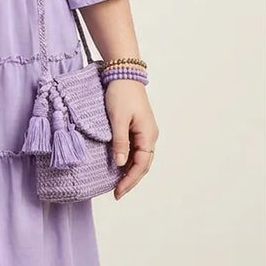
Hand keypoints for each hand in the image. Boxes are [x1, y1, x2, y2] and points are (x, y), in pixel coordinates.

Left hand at [104, 80, 159, 199]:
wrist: (123, 72)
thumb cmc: (120, 94)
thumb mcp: (117, 119)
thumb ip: (119, 142)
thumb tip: (119, 164)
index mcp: (148, 135)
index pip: (141, 166)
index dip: (130, 181)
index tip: (117, 193)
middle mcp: (149, 135)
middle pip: (142, 165)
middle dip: (130, 180)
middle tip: (116, 193)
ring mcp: (144, 131)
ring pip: (138, 157)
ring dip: (129, 171)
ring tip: (116, 183)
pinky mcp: (137, 126)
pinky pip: (134, 148)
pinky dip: (127, 159)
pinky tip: (117, 164)